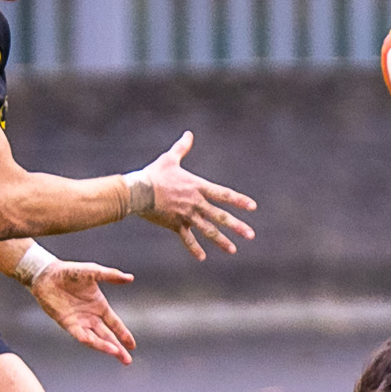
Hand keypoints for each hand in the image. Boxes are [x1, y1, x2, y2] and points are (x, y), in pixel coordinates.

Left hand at [32, 259, 136, 363]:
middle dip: (118, 348)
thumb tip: (130, 278)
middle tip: (127, 360)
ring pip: (95, 338)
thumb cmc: (70, 272)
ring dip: (105, 347)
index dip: (124, 334)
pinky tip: (95, 344)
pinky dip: (88, 339)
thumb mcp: (94, 272)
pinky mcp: (67, 323)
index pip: (115, 324)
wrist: (47, 274)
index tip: (132, 346)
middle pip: (107, 336)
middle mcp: (90, 317)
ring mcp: (79, 321)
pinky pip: (79, 334)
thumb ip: (111, 275)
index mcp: (99, 307)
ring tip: (116, 353)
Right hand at [129, 131, 257, 259]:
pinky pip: (187, 238)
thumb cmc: (154, 174)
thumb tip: (188, 134)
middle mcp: (195, 203)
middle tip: (251, 235)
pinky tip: (202, 257)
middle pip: (220, 216)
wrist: (138, 191)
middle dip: (236, 226)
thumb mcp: (169, 158)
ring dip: (221, 241)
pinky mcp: (175, 225)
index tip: (253, 207)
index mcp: (197, 187)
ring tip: (233, 250)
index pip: (223, 194)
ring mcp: (186, 215)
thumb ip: (182, 148)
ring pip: (207, 230)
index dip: (238, 200)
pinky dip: (194, 248)